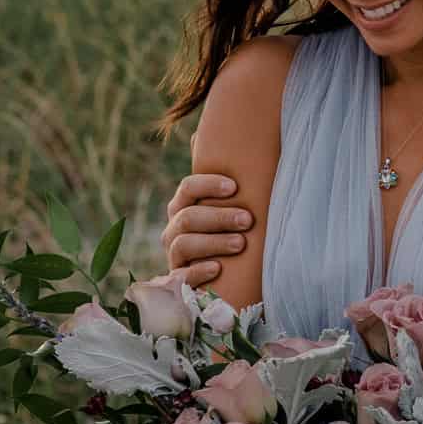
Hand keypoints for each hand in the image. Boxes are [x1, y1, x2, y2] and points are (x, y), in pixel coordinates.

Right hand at [160, 172, 252, 287]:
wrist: (231, 275)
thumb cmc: (234, 230)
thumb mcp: (233, 207)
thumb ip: (232, 182)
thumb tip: (229, 143)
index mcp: (184, 205)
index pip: (188, 188)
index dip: (208, 185)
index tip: (234, 187)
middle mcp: (174, 228)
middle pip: (188, 217)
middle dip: (219, 217)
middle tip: (248, 220)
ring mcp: (174, 254)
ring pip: (183, 244)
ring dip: (213, 242)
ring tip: (240, 244)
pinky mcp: (178, 280)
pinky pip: (181, 276)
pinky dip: (199, 271)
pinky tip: (218, 268)